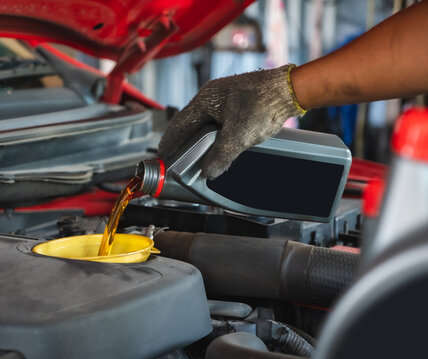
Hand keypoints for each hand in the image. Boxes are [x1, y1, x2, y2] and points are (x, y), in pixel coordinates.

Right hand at [158, 65, 304, 178]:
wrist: (291, 89)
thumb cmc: (264, 105)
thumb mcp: (238, 137)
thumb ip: (220, 156)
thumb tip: (207, 172)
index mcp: (205, 99)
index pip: (180, 124)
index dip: (170, 142)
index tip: (163, 154)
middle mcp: (212, 95)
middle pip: (190, 123)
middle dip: (183, 142)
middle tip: (176, 158)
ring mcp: (226, 97)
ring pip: (205, 122)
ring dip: (199, 138)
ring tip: (195, 155)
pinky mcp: (238, 101)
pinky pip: (218, 120)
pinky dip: (213, 134)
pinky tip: (217, 144)